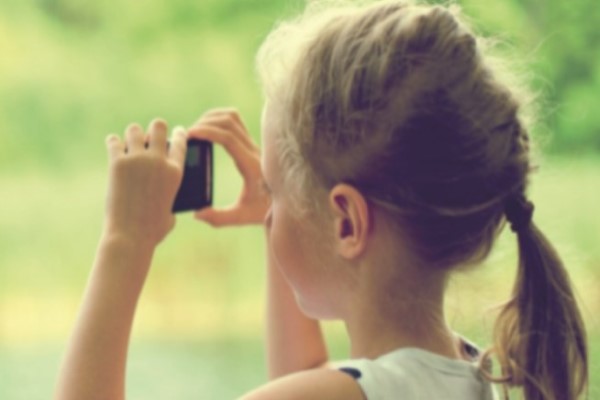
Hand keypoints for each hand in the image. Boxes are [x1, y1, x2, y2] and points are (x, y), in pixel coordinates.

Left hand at [104, 119, 186, 246]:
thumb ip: (171, 196)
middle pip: (158, 127)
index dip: (180, 133)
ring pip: (134, 130)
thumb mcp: (171, 211)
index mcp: (176, 172)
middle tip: (149, 137)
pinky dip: (114, 143)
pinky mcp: (117, 163)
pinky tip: (114, 146)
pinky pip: (114, 142)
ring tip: (130, 142)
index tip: (177, 130)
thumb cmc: (153, 230)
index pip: (181, 142)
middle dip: (155, 129)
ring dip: (133, 134)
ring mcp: (137, 160)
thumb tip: (165, 191)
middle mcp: (158, 161)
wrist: (130, 236)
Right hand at [188, 109, 269, 225]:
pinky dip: (220, 120)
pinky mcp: (251, 144)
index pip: (229, 138)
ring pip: (233, 117)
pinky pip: (236, 122)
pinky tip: (208, 130)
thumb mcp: (242, 217)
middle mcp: (254, 150)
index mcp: (251, 164)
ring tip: (196, 130)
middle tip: (188, 134)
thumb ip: (219, 218)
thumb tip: (197, 214)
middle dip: (206, 123)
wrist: (287, 201)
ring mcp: (254, 144)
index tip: (189, 134)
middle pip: (229, 122)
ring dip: (213, 118)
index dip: (207, 132)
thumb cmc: (264, 209)